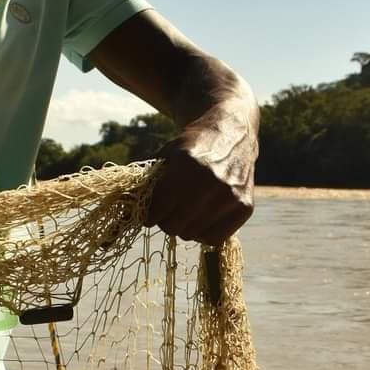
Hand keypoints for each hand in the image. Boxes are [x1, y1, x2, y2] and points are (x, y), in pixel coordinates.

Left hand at [145, 104, 257, 245]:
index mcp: (188, 165)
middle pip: (174, 225)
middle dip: (165, 221)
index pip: (158, 208)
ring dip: (184, 227)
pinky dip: (204, 233)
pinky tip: (203, 219)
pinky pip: (215, 238)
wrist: (233, 132)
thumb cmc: (194, 144)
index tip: (150, 213)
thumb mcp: (168, 154)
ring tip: (186, 213)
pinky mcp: (245, 207)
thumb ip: (149, 181)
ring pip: (192, 234)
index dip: (149, 214)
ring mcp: (231, 196)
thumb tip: (124, 210)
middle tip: (167, 213)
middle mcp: (212, 182)